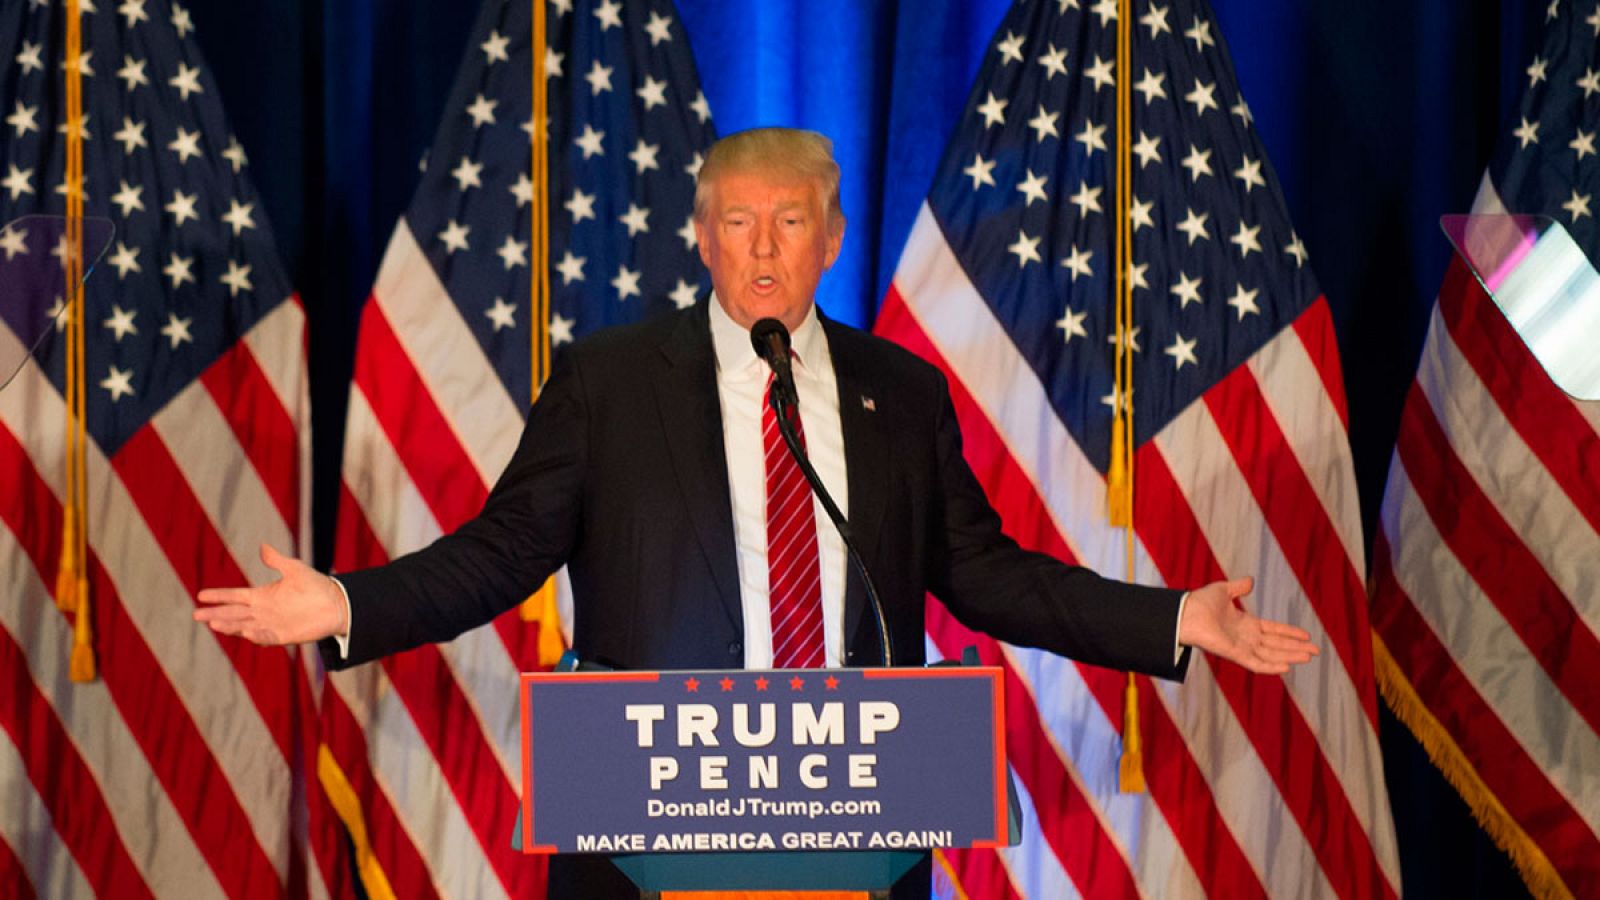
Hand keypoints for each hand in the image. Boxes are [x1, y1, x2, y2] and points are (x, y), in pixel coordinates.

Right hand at [194, 544, 347, 645]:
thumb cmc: (316, 585)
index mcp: (262, 596)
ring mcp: (271, 625)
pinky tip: (245, 632)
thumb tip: (263, 547)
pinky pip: (266, 637)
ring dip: (230, 626)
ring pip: (244, 626)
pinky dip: (255, 635)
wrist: (336, 604)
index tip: (201, 595)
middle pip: (234, 613)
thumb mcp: (295, 569)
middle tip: (197, 614)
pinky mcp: (283, 636)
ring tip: (213, 624)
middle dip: (216, 614)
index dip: (219, 596)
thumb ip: (277, 561)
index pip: (235, 596)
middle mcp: (263, 611)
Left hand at [1177, 576, 1317, 673]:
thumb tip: (1250, 581)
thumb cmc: (1199, 602)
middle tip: (1315, 651)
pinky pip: (1256, 663)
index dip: (1289, 633)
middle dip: (1296, 648)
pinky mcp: (1234, 654)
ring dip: (1289, 656)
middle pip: (1276, 645)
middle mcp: (1245, 638)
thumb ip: (1238, 587)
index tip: (1306, 636)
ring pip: (1271, 655)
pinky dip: (1270, 666)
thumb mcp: (1223, 590)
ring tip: (1308, 657)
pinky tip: (1287, 667)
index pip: (1273, 631)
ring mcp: (1241, 647)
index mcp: (1245, 624)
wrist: (1185, 612)